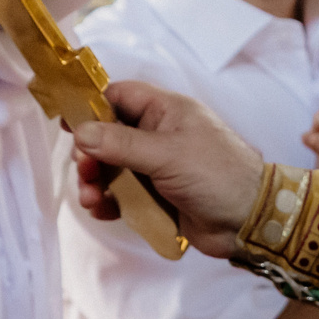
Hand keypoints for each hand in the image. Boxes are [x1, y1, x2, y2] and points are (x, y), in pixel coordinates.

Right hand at [72, 81, 265, 258]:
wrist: (251, 221)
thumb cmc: (217, 174)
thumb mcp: (167, 154)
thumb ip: (121, 143)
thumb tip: (80, 132)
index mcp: (166, 111)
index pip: (120, 96)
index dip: (92, 106)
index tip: (68, 123)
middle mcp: (158, 135)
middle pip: (108, 136)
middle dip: (90, 153)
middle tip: (84, 170)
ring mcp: (156, 167)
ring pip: (111, 168)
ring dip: (95, 181)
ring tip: (91, 198)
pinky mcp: (156, 197)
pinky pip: (122, 194)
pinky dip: (108, 201)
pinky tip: (102, 210)